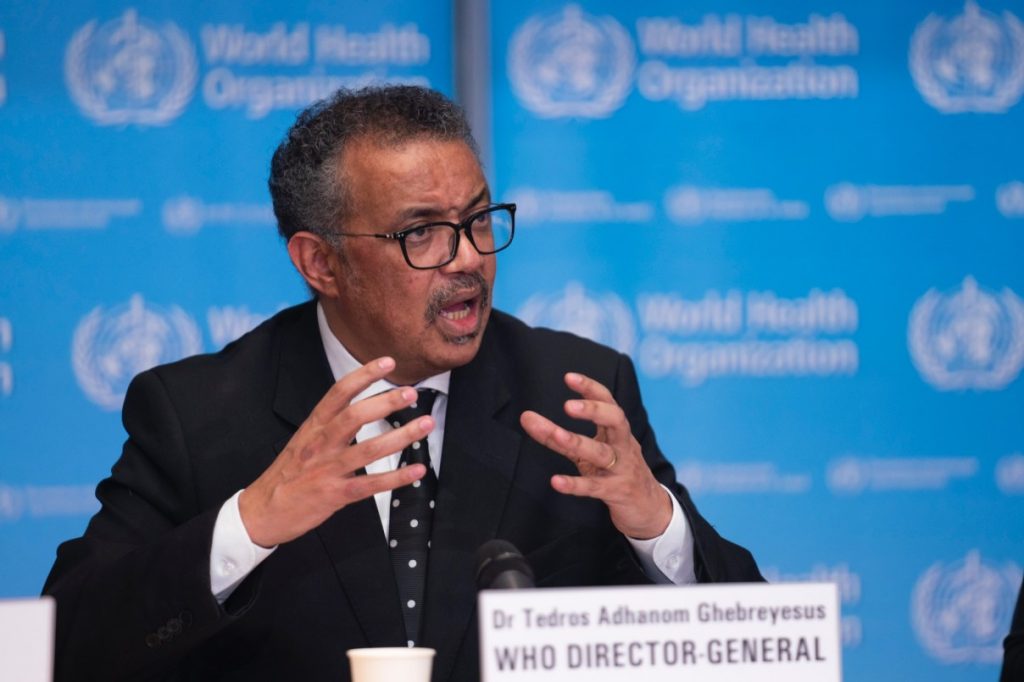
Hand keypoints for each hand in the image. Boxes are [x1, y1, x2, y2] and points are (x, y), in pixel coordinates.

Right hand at [239, 357, 432, 546]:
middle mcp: (320, 444)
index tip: (387, 362)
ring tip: (424, 425)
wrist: (261, 511)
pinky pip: (370, 485)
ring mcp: (327, 469)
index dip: (364, 375)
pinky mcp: (334, 495)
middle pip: (354, 416)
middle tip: (411, 393)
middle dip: (385, 402)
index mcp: (314, 426)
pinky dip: (396, 478)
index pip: (339, 392)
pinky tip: (416, 471)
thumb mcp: (304, 440)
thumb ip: (331, 424)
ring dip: (400, 437)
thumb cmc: (288, 474)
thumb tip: (362, 408)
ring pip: (367, 450)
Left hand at [520, 372, 671, 539]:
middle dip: (594, 410)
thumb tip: (526, 417)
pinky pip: (595, 487)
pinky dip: (575, 484)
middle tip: (568, 406)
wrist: (649, 509)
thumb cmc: (615, 472)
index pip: (608, 402)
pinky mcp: (616, 492)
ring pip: (602, 453)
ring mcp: (621, 469)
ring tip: (556, 434)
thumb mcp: (588, 452)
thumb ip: (556, 436)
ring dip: (578, 442)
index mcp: (617, 431)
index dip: (590, 388)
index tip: (568, 377)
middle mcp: (623, 445)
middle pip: (615, 420)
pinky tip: (556, 482)